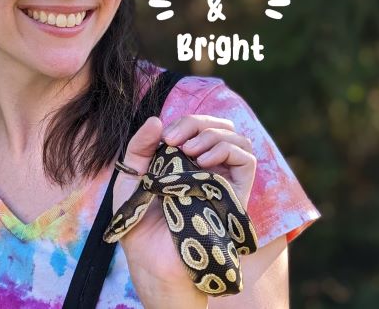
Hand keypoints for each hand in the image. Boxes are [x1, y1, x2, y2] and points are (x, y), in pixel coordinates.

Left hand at [112, 115, 256, 307]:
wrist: (151, 259)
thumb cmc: (139, 222)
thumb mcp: (132, 177)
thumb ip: (139, 147)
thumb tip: (157, 120)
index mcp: (185, 159)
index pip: (199, 126)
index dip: (186, 122)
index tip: (165, 137)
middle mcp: (208, 167)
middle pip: (220, 126)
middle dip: (198, 123)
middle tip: (175, 139)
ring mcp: (223, 180)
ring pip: (237, 139)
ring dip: (214, 135)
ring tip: (190, 151)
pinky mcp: (235, 195)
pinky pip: (247, 161)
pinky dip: (228, 150)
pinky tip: (205, 162)